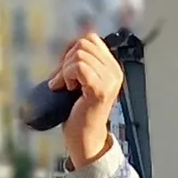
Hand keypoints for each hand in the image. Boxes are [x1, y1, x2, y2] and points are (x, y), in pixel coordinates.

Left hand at [53, 31, 124, 165]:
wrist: (84, 138)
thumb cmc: (79, 111)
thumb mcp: (81, 80)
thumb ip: (80, 62)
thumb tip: (70, 44)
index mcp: (112, 67)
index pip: (90, 39)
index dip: (72, 50)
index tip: (65, 70)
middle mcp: (115, 72)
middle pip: (84, 44)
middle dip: (67, 60)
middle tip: (62, 81)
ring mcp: (110, 80)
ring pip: (80, 54)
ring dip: (65, 70)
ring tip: (64, 87)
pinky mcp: (100, 89)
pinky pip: (79, 67)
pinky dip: (67, 76)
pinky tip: (68, 89)